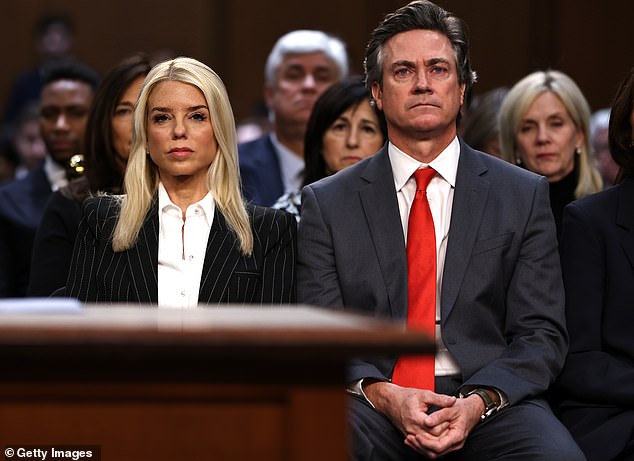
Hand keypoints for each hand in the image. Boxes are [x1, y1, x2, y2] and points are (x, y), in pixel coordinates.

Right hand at [364, 382, 482, 458]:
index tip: (451, 419)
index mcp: (417, 418)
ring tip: (446, 434)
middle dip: (444, 436)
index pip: (436, 430)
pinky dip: (430, 446)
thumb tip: (452, 400)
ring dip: (437, 443)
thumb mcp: (424, 394)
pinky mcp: (409, 437)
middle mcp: (412, 429)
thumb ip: (439, 399)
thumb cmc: (406, 397)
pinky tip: (436, 440)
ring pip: (427, 447)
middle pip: (432, 441)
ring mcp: (410, 435)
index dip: (446, 425)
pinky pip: (421, 447)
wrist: (390, 401)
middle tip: (451, 427)